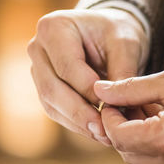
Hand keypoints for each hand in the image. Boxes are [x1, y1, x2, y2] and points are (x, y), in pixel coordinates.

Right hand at [27, 8, 148, 144]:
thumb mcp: (126, 45)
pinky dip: (74, 122)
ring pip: (51, 102)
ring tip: (103, 136)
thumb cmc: (116, 33)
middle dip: (79, 113)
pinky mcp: (43, 86)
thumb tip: (116, 109)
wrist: (107, 33)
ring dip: (77, 122)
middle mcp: (38, 48)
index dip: (89, 92)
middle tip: (104, 131)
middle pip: (52, 88)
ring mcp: (37, 68)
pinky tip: (95, 131)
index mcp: (54, 27)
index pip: (67, 67)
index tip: (112, 109)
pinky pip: (54, 109)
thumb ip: (122, 74)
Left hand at [94, 65, 163, 163]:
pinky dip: (155, 149)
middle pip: (128, 154)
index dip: (108, 118)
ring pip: (144, 163)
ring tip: (146, 112)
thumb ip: (131, 88)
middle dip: (120, 129)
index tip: (110, 102)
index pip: (118, 137)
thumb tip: (100, 90)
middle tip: (126, 106)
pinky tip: (162, 125)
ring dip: (136, 139)